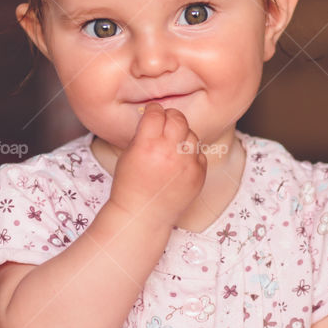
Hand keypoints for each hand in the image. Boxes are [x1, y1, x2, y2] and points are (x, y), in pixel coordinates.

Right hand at [109, 102, 206, 227]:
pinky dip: (190, 154)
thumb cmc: (130, 186)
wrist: (143, 216)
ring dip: (182, 135)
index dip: (153, 111)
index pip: (156, 113)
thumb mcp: (128, 155)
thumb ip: (143, 134)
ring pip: (191, 134)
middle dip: (170, 117)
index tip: (152, 113)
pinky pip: (199, 153)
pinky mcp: (199, 175)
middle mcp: (170, 153)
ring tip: (172, 145)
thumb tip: (155, 116)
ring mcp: (187, 164)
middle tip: (165, 123)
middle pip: (178, 118)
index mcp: (147, 146)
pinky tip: (179, 162)